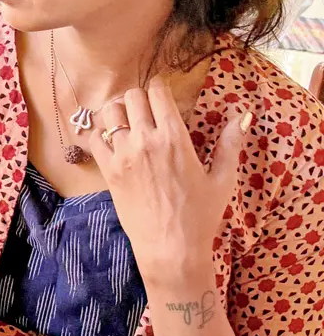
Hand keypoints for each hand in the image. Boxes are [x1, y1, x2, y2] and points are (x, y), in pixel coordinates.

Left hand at [90, 76, 251, 285]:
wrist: (171, 248)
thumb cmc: (200, 216)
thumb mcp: (223, 180)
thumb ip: (231, 144)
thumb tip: (243, 114)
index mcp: (175, 138)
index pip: (158, 92)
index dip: (160, 87)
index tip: (162, 92)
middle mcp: (145, 140)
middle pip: (132, 96)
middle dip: (140, 97)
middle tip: (146, 108)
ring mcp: (122, 155)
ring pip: (109, 112)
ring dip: (118, 111)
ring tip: (127, 120)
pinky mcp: (107, 170)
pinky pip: (93, 138)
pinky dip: (98, 132)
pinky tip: (110, 138)